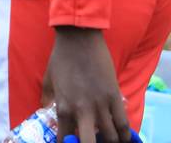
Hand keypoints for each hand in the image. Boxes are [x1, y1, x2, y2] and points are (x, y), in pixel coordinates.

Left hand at [45, 27, 129, 142]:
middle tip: (92, 142)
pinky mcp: (114, 96)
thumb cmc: (61, 57)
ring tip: (108, 141)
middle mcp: (82, 111)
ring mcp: (100, 104)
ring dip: (110, 141)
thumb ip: (48, 98)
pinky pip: (123, 123)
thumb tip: (46, 108)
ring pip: (111, 137)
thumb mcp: (49, 80)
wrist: (78, 38)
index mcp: (63, 108)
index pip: (65, 139)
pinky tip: (124, 137)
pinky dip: (125, 134)